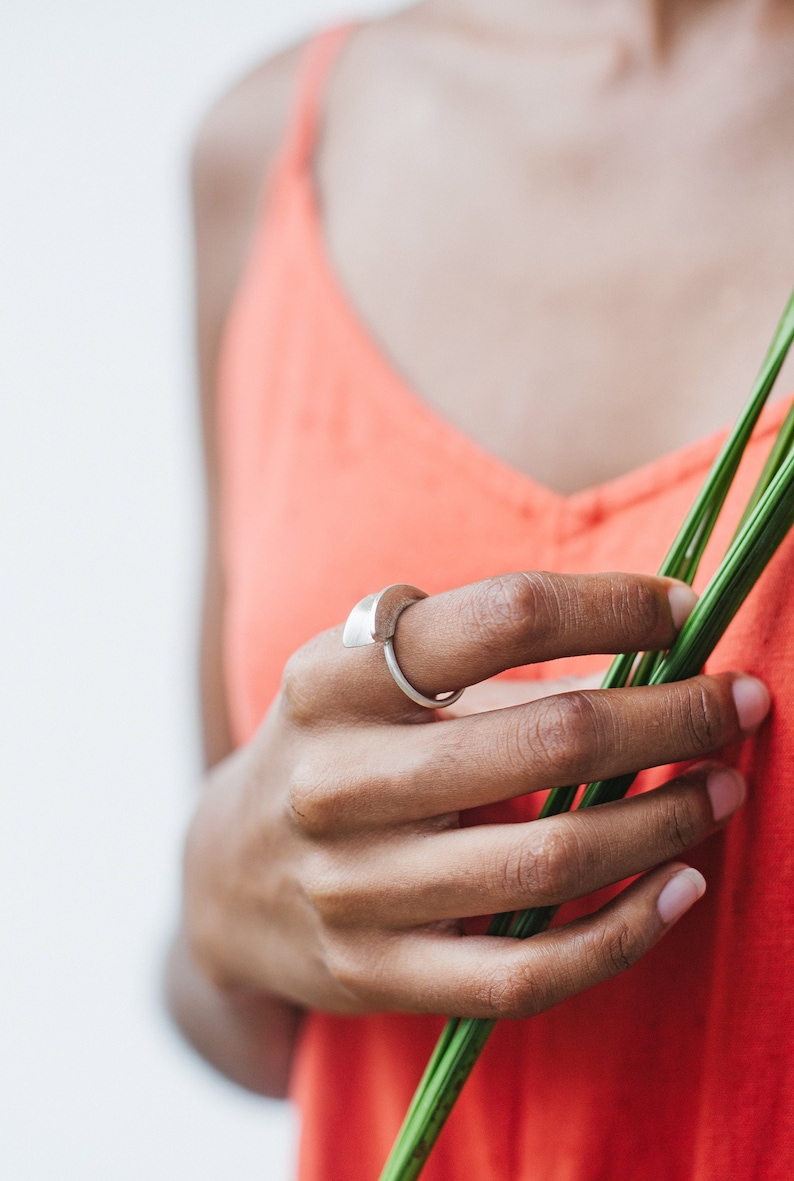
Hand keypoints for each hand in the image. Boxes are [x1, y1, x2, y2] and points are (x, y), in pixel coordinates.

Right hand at [183, 571, 768, 1020]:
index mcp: (334, 680)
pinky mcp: (376, 974)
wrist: (222, 880)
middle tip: (737, 702)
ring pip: (551, 857)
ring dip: (666, 818)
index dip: (613, 605)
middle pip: (549, 739)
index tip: (684, 609)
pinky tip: (680, 890)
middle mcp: (335, 779)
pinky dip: (624, 933)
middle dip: (672, 715)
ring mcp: (352, 888)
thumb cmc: (328, 751)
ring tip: (722, 787)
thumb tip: (640, 637)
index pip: (502, 616)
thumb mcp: (359, 676)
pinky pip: (527, 971)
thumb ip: (466, 650)